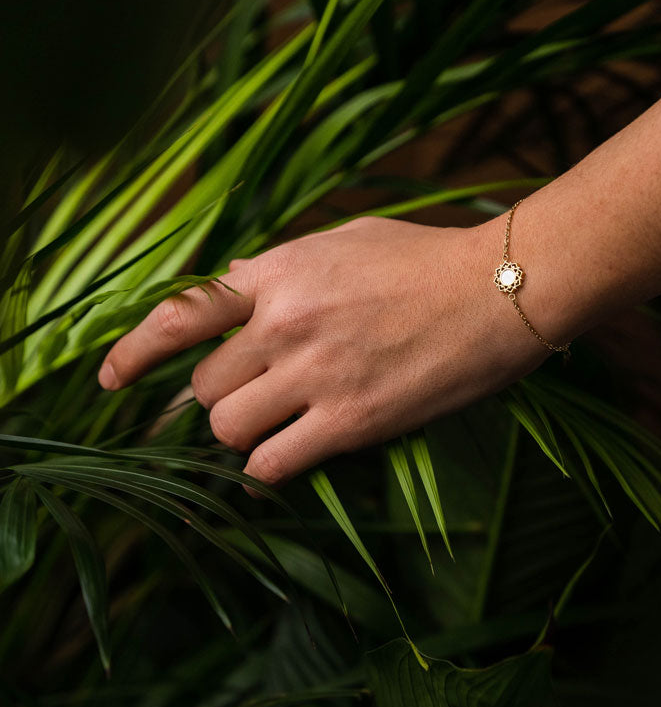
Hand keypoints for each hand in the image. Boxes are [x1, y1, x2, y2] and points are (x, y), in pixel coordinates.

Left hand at [98, 217, 548, 486]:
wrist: (504, 289)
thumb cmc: (432, 260)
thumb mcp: (348, 240)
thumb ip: (287, 269)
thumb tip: (240, 293)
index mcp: (279, 272)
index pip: (181, 312)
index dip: (134, 350)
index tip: (111, 379)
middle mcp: (284, 322)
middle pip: (204, 386)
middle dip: (223, 397)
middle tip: (261, 397)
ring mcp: (315, 373)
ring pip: (227, 429)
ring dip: (245, 434)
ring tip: (282, 426)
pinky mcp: (351, 421)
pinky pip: (271, 463)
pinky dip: (272, 466)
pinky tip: (296, 454)